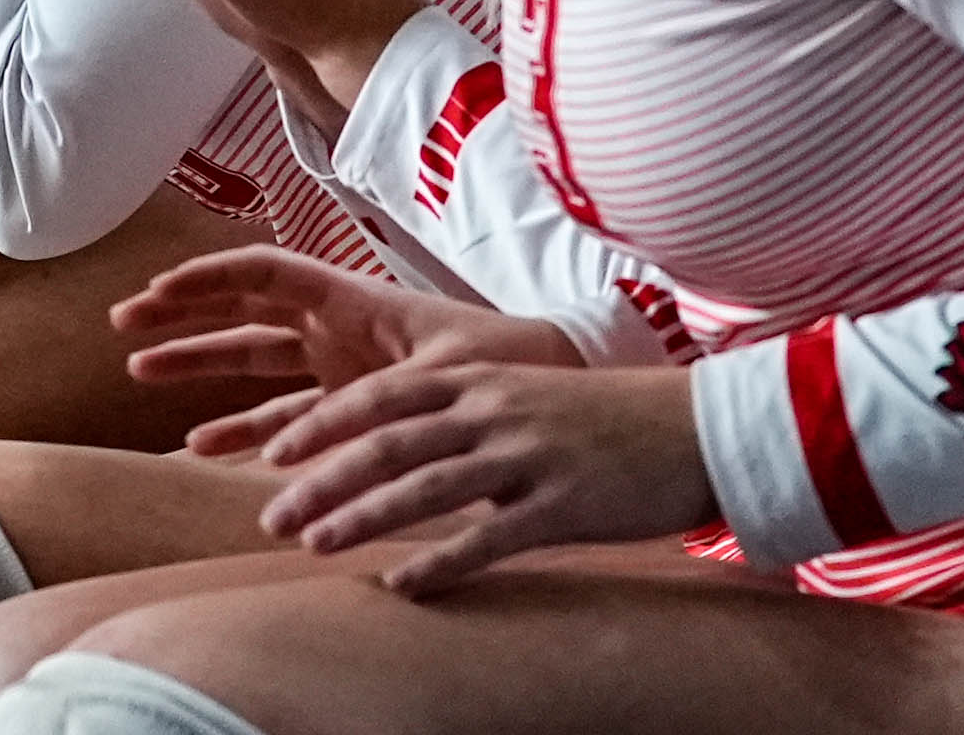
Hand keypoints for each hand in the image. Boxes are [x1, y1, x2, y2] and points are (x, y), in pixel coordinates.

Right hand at [115, 245, 577, 456]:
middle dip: (184, 314)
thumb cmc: (511, 363)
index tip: (157, 293)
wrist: (559, 387)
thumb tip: (321, 448)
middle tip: (125, 324)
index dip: (208, 278)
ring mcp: (341, 368)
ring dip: (200, 367)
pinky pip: (284, 415)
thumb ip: (381, 405)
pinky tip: (202, 443)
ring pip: (253, 362)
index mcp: (354, 299)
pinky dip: (243, 427)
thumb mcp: (444, 375)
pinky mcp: (354, 410)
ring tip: (142, 373)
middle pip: (242, 309)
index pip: (264, 273)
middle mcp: (337, 327)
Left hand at [251, 357, 714, 594]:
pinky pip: (489, 537)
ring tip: (314, 546)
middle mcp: (492, 409)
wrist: (694, 427)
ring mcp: (526, 455)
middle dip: (322, 480)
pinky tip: (401, 586)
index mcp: (476, 376)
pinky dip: (440, 562)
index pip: (377, 395)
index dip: (320, 424)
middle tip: (271, 516)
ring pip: (425, 487)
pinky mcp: (563, 505)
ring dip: (363, 517)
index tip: (270, 452)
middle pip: (386, 443)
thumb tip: (393, 450)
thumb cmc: (597, 414)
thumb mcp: (519, 395)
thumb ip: (457, 414)